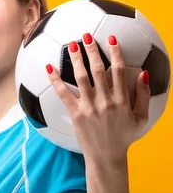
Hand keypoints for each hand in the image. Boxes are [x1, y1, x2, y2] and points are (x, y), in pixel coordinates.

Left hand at [46, 33, 150, 165]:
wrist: (106, 157)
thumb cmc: (124, 137)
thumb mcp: (141, 118)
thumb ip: (142, 95)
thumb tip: (143, 73)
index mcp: (122, 100)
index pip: (119, 71)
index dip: (115, 53)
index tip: (111, 39)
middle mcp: (105, 102)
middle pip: (98, 70)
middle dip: (92, 51)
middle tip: (86, 35)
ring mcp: (89, 108)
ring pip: (82, 78)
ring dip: (76, 60)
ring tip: (71, 45)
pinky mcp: (76, 114)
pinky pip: (63, 94)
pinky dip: (56, 80)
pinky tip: (49, 68)